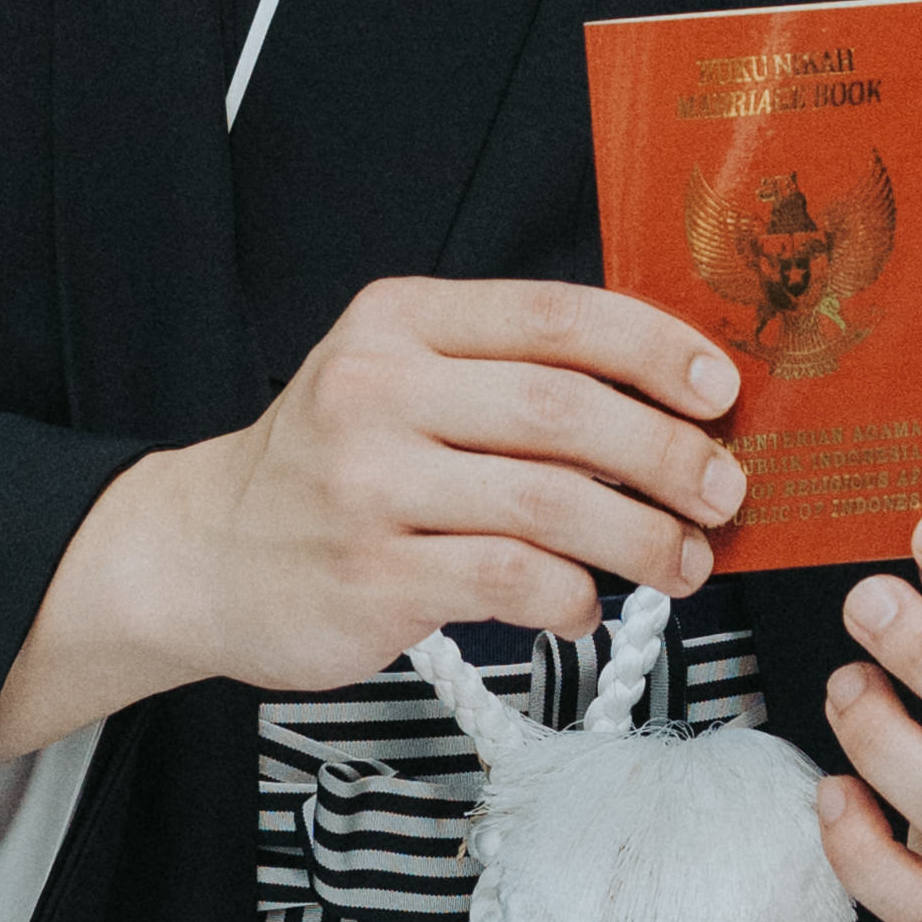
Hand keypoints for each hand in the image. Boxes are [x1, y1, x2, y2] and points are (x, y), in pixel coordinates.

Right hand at [0, 274, 747, 750]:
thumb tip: (665, 400)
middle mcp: (378, 391)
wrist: (200, 555)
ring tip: (682, 560)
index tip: (721, 388)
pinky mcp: (370, 577)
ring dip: (641, 537)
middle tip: (722, 488)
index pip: (555, 315)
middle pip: (565, 409)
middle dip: (668, 452)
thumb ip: (504, 373)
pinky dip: (570, 598)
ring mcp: (369, 486)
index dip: (656, 348)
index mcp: (399, 321)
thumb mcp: (395, 377)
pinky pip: (507, 581)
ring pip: (548, 501)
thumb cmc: (329, 466)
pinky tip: (586, 606)